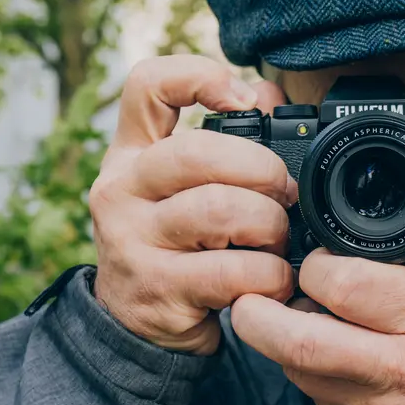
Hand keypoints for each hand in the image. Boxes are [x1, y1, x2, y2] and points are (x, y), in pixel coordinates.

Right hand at [90, 55, 297, 353]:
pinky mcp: (157, 291)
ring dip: (270, 226)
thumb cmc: (175, 245)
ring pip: (220, 210)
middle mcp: (121, 190)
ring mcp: (132, 241)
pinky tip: (272, 281)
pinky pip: (232, 272)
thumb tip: (267, 93)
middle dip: (262, 170)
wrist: (136, 328)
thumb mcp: (182, 190)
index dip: (198, 76)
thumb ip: (224, 138)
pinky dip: (270, 276)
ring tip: (277, 242)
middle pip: (197, 152)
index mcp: (131, 155)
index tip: (244, 99)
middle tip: (283, 195)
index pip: (146, 86)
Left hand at [231, 157, 404, 404]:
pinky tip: (315, 348)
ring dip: (276, 338)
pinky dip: (301, 366)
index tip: (317, 258)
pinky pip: (311, 393)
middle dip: (264, 310)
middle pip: (303, 338)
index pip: (350, 287)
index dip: (317, 266)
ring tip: (285, 314)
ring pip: (297, 368)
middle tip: (260, 290)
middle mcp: (401, 366)